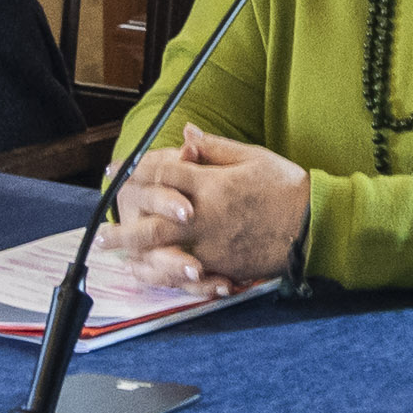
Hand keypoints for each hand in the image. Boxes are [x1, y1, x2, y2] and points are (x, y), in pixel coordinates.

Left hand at [107, 124, 309, 289]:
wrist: (312, 225)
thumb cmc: (285, 187)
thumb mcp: (252, 157)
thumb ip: (214, 149)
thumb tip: (186, 136)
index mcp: (211, 185)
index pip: (163, 174)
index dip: (135, 169)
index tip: (115, 169)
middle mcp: (206, 217)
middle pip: (153, 223)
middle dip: (123, 228)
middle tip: (100, 231)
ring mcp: (213, 246)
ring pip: (164, 254)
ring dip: (135, 255)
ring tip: (116, 258)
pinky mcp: (223, 267)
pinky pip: (186, 274)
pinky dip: (164, 275)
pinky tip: (150, 275)